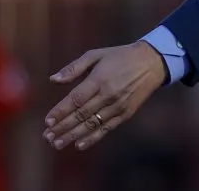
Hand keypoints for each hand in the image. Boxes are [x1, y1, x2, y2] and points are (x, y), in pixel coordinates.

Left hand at [43, 41, 166, 150]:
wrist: (151, 62)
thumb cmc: (120, 56)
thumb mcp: (96, 54)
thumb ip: (74, 67)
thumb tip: (53, 79)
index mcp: (99, 78)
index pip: (76, 99)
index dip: (61, 111)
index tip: (47, 121)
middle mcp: (108, 94)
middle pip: (81, 114)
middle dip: (63, 127)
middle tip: (47, 137)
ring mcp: (118, 106)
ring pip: (92, 124)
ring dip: (73, 135)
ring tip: (58, 143)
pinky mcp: (126, 113)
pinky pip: (106, 128)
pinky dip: (93, 138)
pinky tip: (79, 144)